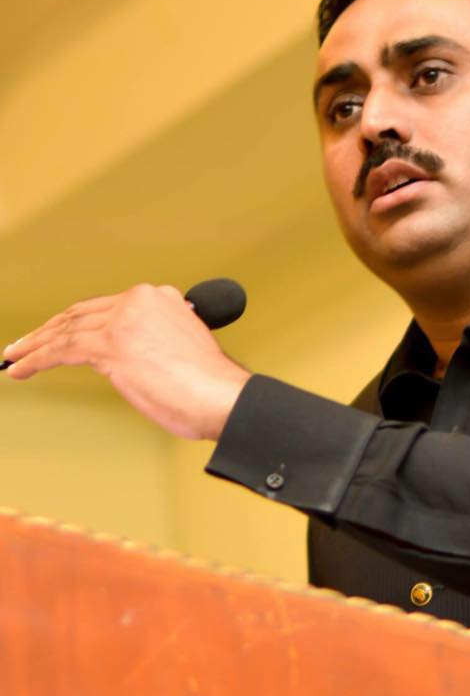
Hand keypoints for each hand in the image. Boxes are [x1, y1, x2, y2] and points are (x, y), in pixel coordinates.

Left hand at [3, 284, 251, 439]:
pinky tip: (20, 368)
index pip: (107, 307)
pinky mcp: (110, 345)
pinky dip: (35, 359)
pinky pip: (60, 350)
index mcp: (160, 298)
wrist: (222, 397)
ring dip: (33, 345)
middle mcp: (140, 301)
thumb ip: (155, 339)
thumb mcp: (184, 345)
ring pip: (65, 330)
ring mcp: (123, 321)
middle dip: (48, 330)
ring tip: (14, 358)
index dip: (78, 321)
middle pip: (81, 313)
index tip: (62, 333)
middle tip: (25, 344)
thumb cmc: (210, 385)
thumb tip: (132, 354)